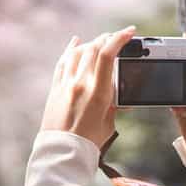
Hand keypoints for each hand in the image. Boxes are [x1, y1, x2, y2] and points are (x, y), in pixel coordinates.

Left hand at [40, 26, 135, 148]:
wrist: (61, 154)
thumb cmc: (88, 143)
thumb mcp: (109, 122)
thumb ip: (113, 104)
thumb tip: (119, 95)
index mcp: (97, 93)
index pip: (108, 56)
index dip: (119, 39)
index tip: (129, 32)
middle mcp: (80, 84)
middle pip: (93, 49)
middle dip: (107, 39)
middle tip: (117, 37)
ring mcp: (65, 85)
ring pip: (77, 52)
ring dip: (90, 43)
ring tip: (100, 41)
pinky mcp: (55, 89)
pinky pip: (62, 62)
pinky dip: (70, 50)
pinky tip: (75, 42)